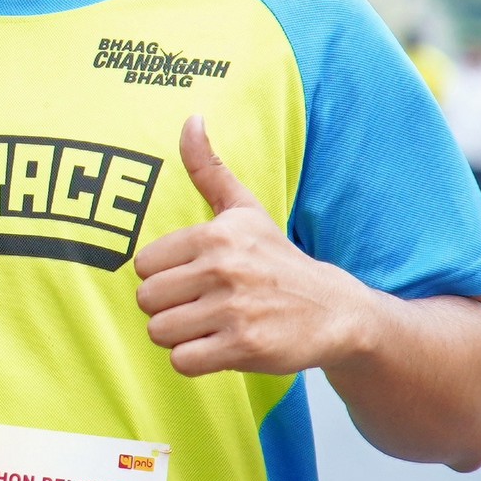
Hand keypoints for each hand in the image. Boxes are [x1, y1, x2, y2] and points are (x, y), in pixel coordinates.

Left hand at [132, 117, 375, 377]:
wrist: (336, 312)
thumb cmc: (279, 260)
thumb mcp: (246, 211)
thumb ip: (210, 170)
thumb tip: (190, 119)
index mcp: (217, 235)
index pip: (143, 266)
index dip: (164, 278)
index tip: (193, 279)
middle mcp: (224, 268)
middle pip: (147, 300)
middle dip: (168, 309)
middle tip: (202, 307)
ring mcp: (234, 309)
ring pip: (160, 332)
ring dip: (180, 337)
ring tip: (211, 326)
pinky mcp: (244, 347)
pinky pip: (183, 361)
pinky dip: (195, 360)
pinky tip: (221, 347)